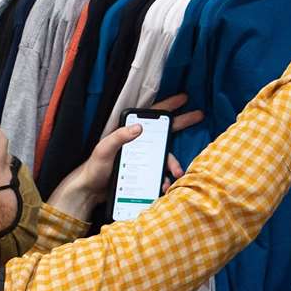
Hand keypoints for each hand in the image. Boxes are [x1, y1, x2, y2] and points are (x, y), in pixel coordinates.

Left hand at [45, 94, 203, 221]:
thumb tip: (139, 127)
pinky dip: (165, 179)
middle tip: (199, 115)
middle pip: (165, 131)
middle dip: (183, 122)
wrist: (91, 191)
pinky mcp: (144, 173)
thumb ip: (119, 137)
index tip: (184, 98)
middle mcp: (139, 143)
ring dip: (173, 163)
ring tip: (176, 173)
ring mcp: (143, 158)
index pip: (151, 116)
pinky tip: (165, 185)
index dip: (168, 106)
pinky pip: (160, 173)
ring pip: (165, 157)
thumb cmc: (94, 167)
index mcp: (129, 133)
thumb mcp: (103, 149)